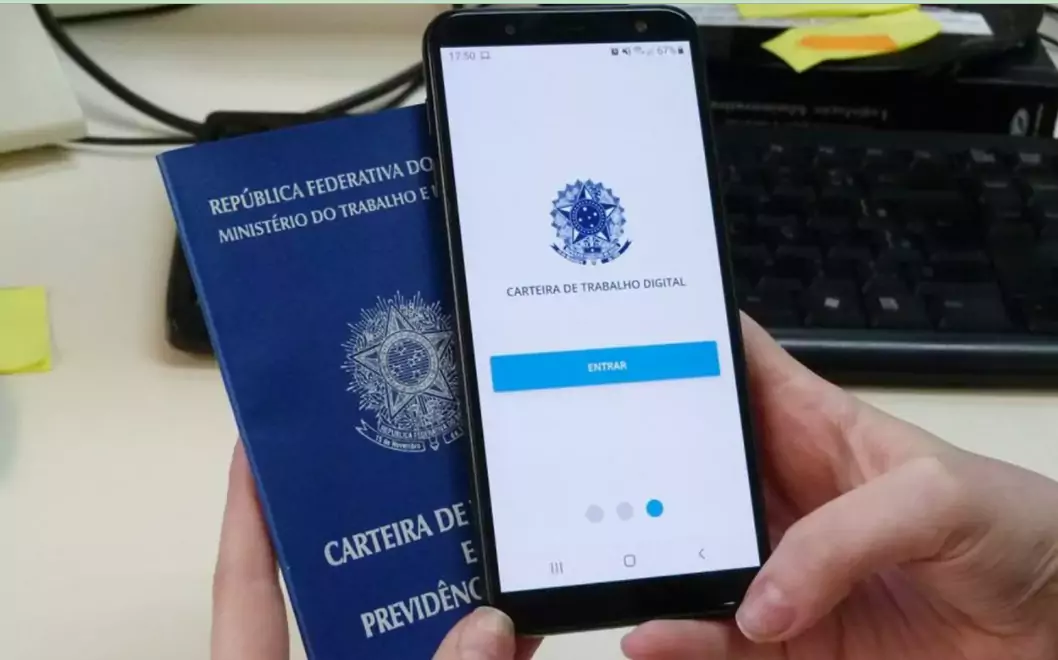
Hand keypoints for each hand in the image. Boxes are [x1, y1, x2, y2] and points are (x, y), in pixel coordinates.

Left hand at [210, 442, 540, 659]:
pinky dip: (487, 651)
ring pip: (409, 630)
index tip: (258, 440)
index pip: (245, 583)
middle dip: (383, 530)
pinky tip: (522, 623)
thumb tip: (486, 625)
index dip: (247, 511)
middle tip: (413, 459)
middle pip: (342, 594)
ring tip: (486, 529)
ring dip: (451, 594)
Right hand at [622, 314, 1057, 658]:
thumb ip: (843, 537)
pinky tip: (650, 636)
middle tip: (587, 466)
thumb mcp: (937, 497)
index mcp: (812, 426)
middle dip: (637, 464)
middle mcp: (781, 494)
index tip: (616, 338)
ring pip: (690, 557)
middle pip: (688, 469)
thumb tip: (760, 599)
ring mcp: (780, 568)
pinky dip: (680, 640)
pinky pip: (718, 639)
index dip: (677, 346)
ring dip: (648, 560)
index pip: (731, 370)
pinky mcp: (788, 639)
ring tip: (606, 562)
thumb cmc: (1017, 528)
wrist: (1057, 632)